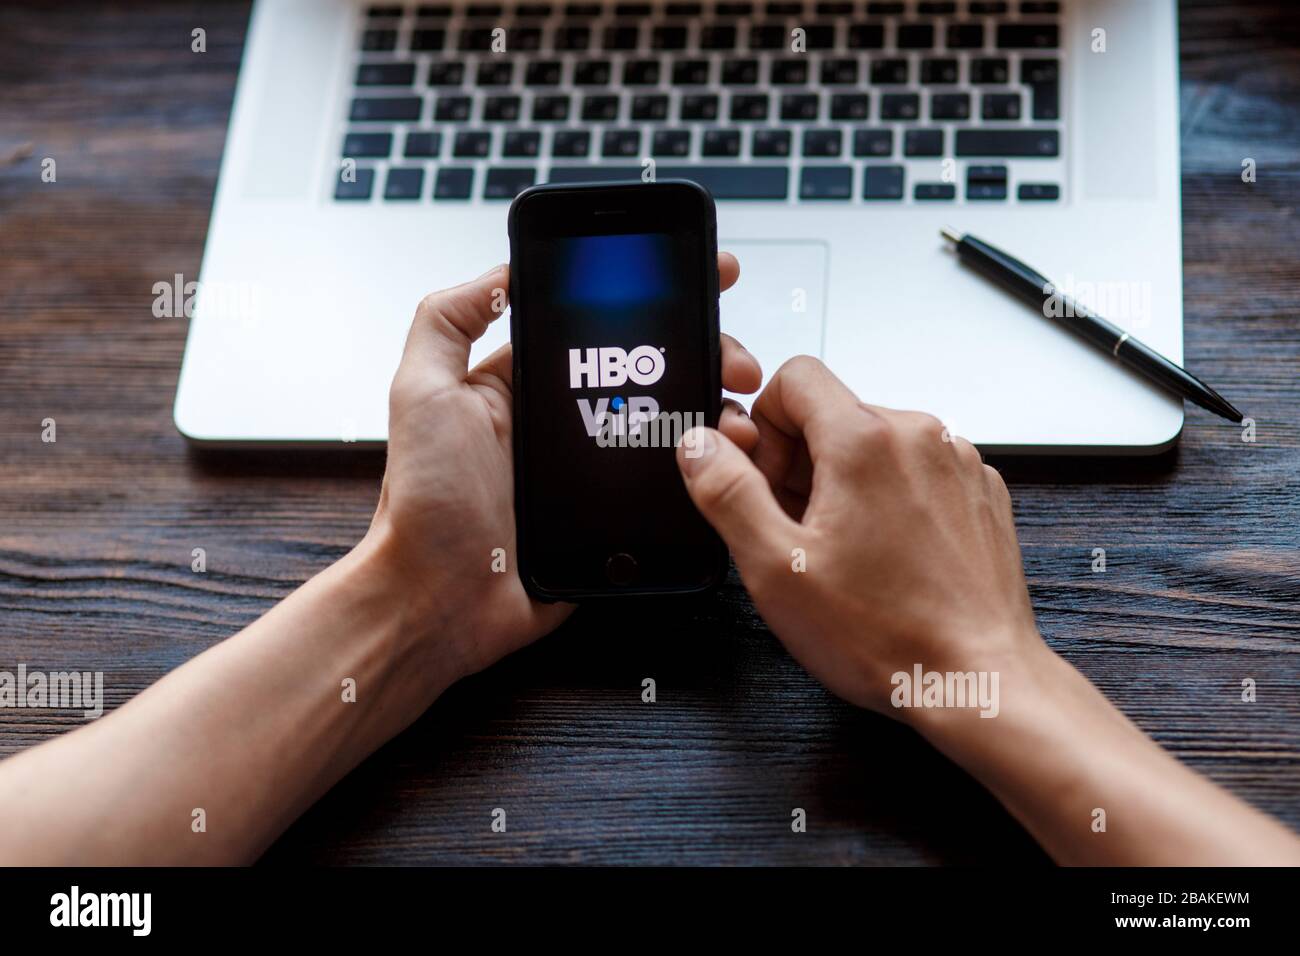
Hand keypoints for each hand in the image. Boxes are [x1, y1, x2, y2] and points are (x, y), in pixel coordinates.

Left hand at [363, 254, 761, 686]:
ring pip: (673, 425)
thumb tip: (501, 270)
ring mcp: (596, 470)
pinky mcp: (617, 517)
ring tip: (738, 414)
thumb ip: (447, 321)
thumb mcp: (422, 392)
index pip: (601, 326)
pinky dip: (707, 469)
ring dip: (716, 410)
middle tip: (736, 361)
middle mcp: (565, 421)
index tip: (706, 276)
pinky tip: (730, 458)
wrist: (442, 601)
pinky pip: (673, 486)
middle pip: (652, 371)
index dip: (655, 297)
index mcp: (526, 385)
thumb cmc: (424, 502)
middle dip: (705, 352)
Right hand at [674, 356, 1043, 716]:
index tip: (764, 479)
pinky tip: (885, 555)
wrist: (978, 681)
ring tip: (842, 550)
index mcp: (865, 440)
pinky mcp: (979, 492)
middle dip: (800, 458)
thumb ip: (727, 492)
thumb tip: (699, 445)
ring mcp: (957, 462)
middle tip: (795, 528)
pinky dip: (891, 497)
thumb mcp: (775, 568)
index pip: (795, 376)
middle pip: (834, 411)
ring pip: (876, 440)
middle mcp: (920, 435)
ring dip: (845, 480)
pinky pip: (917, 469)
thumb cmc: (887, 634)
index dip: (762, 425)